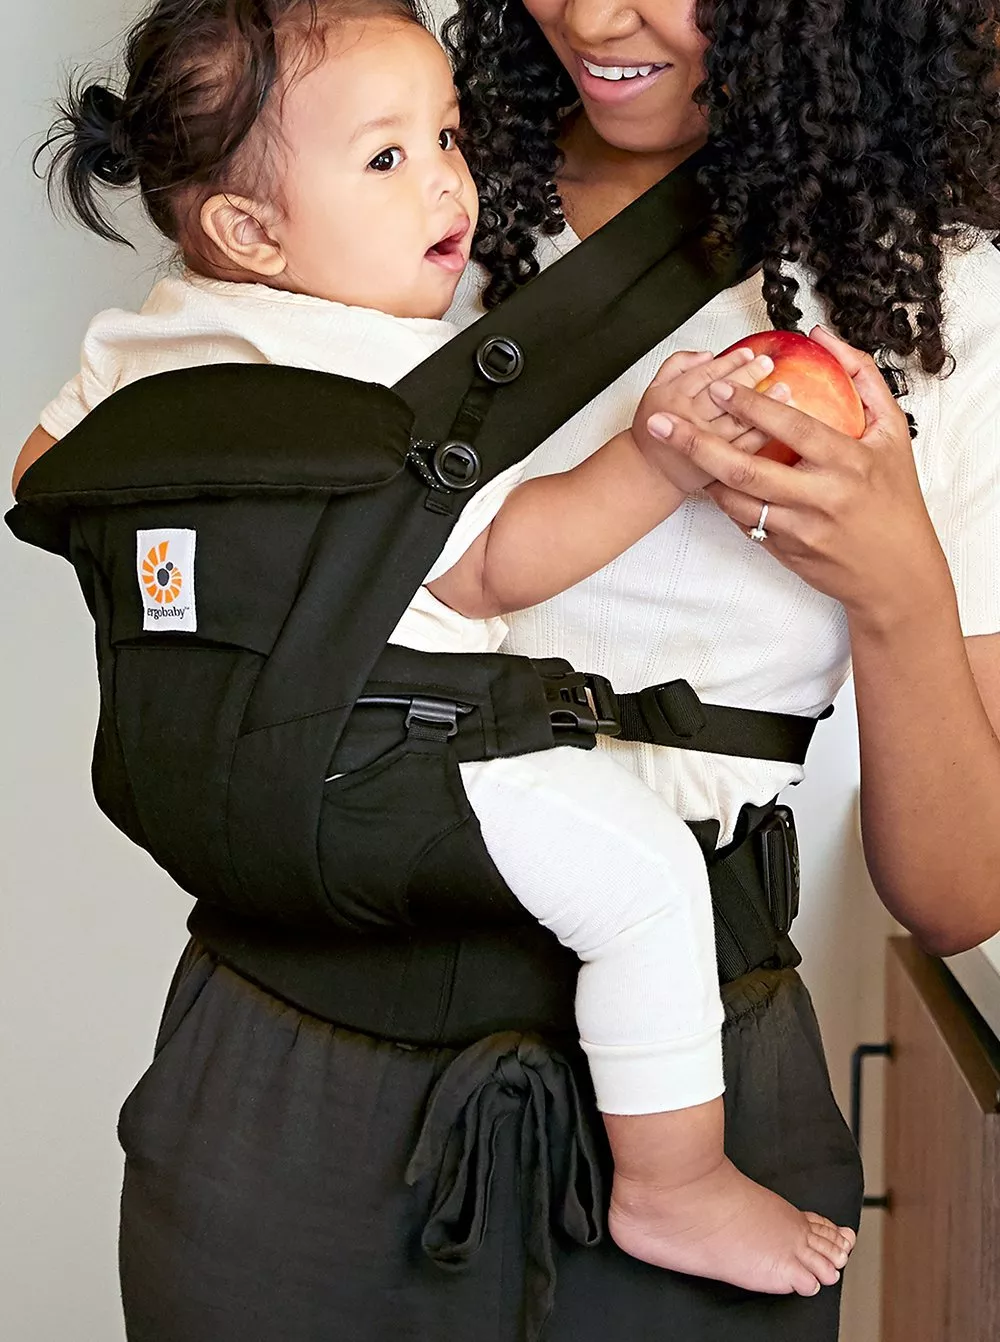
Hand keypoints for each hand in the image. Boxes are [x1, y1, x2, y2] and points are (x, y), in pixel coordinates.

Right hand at [631, 347, 790, 493]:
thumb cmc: (655, 433)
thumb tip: (707, 355)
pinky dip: (762, 434)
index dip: (729, 362)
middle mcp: (688, 419)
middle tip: (766, 364)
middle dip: (748, 376)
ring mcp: (704, 444)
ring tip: (781, 388)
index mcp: (673, 398)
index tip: (747, 354)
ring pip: (736, 420)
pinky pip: (743, 447)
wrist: (652, 473)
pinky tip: (778, 422)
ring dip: (763, 403)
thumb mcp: (654, 389)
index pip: (705, 374)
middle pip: (722, 393)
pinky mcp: (717, 466)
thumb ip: (677, 366)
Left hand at [651, 326, 953, 628]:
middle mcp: (821, 497)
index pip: (792, 429)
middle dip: (696, 444)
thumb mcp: (892, 432)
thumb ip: (861, 378)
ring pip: (737, 501)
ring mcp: (800, 530)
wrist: (897, 573)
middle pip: (746, 470)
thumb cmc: (895, 495)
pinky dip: (725, 501)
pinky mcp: (786, 553)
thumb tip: (820, 337)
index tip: (719, 386)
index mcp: (848, 462)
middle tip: (662, 423)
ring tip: (678, 448)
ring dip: (704, 474)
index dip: (751, 406)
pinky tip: (711, 480)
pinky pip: (746, 523)